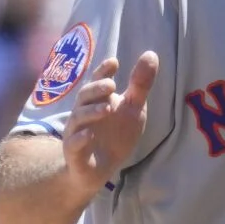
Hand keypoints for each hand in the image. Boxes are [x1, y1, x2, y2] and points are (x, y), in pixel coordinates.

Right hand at [61, 51, 158, 192]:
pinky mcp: (74, 153)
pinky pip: (73, 144)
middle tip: (112, 86)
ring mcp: (77, 132)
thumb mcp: (133, 109)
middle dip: (96, 89)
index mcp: (99, 100)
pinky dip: (80, 138)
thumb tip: (151, 53)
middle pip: (84, 96)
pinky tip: (90, 135)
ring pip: (78, 118)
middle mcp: (84, 113)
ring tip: (108, 108)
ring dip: (91, 111)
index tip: (114, 62)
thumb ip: (140, 85)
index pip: (98, 81)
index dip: (103, 71)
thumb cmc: (116, 135)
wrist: (101, 170)